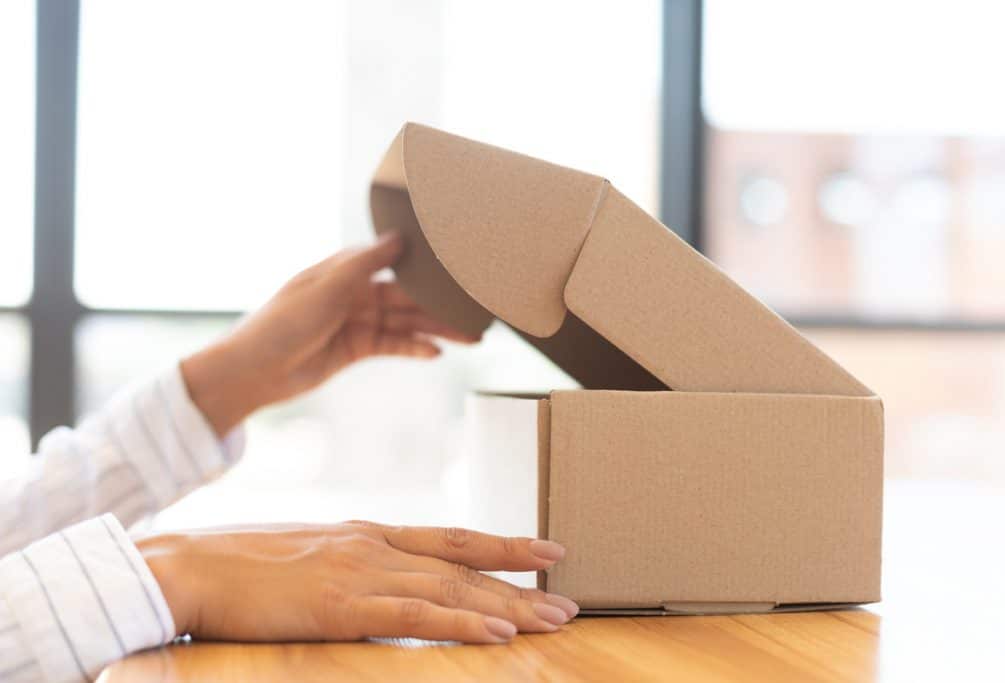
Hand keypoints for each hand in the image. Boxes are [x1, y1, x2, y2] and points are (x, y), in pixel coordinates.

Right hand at [139, 521, 578, 643]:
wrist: (191, 564)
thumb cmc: (241, 564)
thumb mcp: (308, 553)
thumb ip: (351, 562)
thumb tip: (379, 579)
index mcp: (369, 532)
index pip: (452, 537)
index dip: (502, 545)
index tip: (545, 550)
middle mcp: (376, 545)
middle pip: (465, 565)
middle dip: (520, 583)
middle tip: (569, 599)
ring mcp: (362, 572)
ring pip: (452, 589)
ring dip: (508, 606)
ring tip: (553, 619)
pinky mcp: (342, 605)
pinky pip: (417, 615)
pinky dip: (463, 624)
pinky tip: (499, 634)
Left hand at [180, 233, 477, 435]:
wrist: (255, 370)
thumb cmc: (282, 322)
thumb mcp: (326, 287)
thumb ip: (366, 263)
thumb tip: (399, 237)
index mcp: (346, 270)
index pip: (395, 262)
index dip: (425, 265)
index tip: (458, 264)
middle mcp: (355, 293)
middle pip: (408, 297)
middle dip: (440, 304)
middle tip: (476, 310)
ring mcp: (358, 322)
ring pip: (406, 322)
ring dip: (437, 329)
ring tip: (471, 337)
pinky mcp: (356, 349)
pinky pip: (393, 345)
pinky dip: (414, 348)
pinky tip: (438, 352)